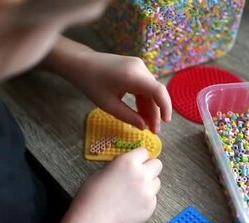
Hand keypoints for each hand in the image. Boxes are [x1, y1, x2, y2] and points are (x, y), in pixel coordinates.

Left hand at [40, 37, 171, 132]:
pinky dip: (143, 100)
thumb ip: (128, 116)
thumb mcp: (108, 105)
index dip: (165, 107)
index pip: (158, 91)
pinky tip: (141, 114)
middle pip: (155, 93)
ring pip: (150, 91)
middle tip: (154, 131)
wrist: (82, 64)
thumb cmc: (91, 84)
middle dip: (156, 113)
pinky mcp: (135, 68)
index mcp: (133, 76)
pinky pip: (144, 86)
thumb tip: (144, 126)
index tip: (166, 122)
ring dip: (150, 108)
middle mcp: (140, 68)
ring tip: (147, 126)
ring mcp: (138, 67)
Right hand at [70, 147, 162, 222]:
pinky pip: (153, 198)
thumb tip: (127, 166)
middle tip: (138, 176)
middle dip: (148, 168)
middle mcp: (142, 174)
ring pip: (157, 182)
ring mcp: (148, 192)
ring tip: (133, 193)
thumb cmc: (91, 196)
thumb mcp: (102, 172)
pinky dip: (145, 200)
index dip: (139, 157)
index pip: (144, 151)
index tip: (135, 163)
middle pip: (157, 164)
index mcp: (127, 162)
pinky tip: (131, 205)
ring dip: (148, 184)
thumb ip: (119, 167)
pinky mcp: (151, 206)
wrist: (94, 222)